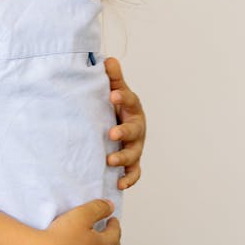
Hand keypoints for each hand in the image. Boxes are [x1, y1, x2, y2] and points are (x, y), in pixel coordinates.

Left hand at [104, 57, 144, 189]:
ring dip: (123, 158)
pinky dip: (129, 179)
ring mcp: (135, 146)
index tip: (113, 94)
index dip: (122, 96)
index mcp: (131, 108)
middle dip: (124, 132)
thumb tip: (108, 59)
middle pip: (135, 130)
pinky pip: (134, 172)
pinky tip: (119, 184)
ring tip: (110, 161)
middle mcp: (136, 127)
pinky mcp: (132, 162)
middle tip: (112, 134)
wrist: (117, 128)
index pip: (129, 100)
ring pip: (134, 153)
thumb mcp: (114, 91)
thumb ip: (112, 78)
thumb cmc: (114, 108)